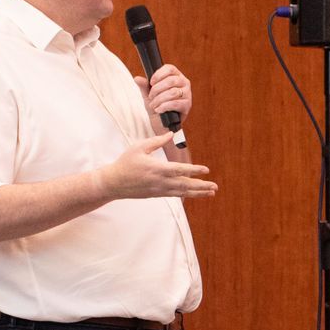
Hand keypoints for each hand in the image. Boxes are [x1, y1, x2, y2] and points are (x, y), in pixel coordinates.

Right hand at [100, 133, 216, 199]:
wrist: (113, 183)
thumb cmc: (125, 163)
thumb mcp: (139, 147)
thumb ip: (156, 141)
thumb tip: (171, 134)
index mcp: (157, 168)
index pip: (179, 170)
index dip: (194, 170)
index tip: (206, 170)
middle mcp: (160, 181)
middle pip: (185, 185)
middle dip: (201, 186)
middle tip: (215, 187)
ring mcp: (160, 190)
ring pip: (182, 192)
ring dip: (198, 192)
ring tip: (212, 192)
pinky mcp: (158, 194)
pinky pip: (176, 195)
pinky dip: (188, 194)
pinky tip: (197, 193)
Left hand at [135, 63, 192, 123]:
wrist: (161, 122)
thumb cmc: (157, 105)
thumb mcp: (148, 94)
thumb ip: (144, 86)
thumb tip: (137, 78)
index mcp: (176, 76)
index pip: (170, 68)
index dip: (159, 74)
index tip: (151, 83)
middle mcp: (184, 83)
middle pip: (171, 80)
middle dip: (157, 89)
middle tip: (150, 97)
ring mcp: (187, 94)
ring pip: (173, 92)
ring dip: (159, 99)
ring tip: (153, 105)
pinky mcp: (187, 105)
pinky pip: (175, 103)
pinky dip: (163, 107)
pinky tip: (158, 109)